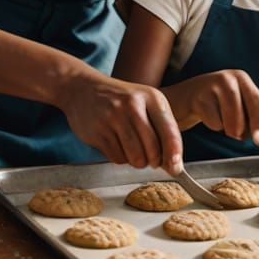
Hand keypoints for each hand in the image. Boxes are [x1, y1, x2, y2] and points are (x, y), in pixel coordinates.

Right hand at [59, 67, 182, 174]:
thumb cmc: (121, 99)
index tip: (176, 169)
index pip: (169, 130)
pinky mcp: (97, 131)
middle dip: (153, 161)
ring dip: (137, 162)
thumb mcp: (145, 102)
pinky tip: (117, 144)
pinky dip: (121, 158)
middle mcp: (133, 105)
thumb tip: (174, 164)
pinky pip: (117, 158)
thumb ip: (161, 127)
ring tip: (134, 151)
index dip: (174, 153)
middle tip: (151, 160)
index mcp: (151, 97)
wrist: (82, 89)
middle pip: (152, 149)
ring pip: (135, 157)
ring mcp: (113, 117)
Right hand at [163, 70, 258, 144]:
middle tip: (235, 132)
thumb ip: (252, 117)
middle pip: (244, 113)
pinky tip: (207, 116)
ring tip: (221, 120)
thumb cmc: (216, 103)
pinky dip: (213, 125)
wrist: (183, 97)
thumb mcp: (237, 104)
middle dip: (242, 130)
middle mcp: (228, 78)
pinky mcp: (197, 98)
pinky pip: (214, 123)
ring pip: (230, 121)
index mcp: (242, 79)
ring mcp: (211, 86)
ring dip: (228, 129)